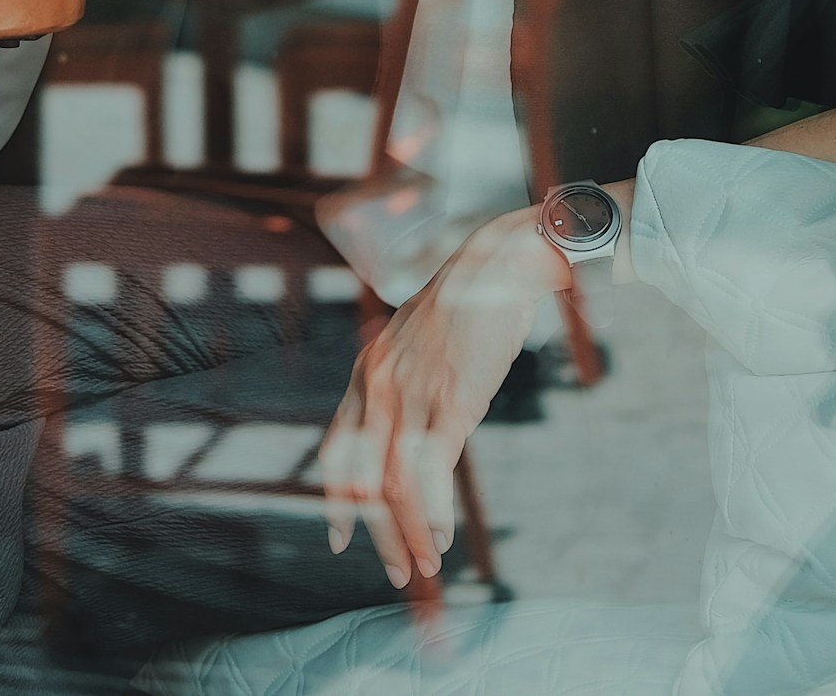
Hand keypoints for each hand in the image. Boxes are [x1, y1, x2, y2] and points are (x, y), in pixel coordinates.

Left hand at [319, 208, 563, 587]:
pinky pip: (432, 471)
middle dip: (376, 532)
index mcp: (369, 369)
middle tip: (396, 570)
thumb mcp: (417, 341)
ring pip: (395, 484)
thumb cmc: (466, 304)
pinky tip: (443, 536)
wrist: (498, 264)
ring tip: (426, 564)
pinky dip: (434, 513)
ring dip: (409, 534)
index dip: (336, 497)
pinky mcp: (451, 401)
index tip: (339, 536)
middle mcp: (380, 384)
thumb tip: (412, 423)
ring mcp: (413, 393)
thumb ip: (404, 380)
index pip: (337, 447)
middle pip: (362, 477)